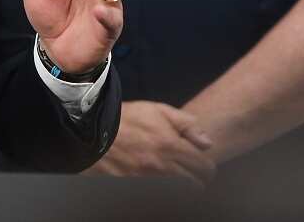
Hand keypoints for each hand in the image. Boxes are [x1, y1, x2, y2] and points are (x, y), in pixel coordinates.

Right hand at [87, 101, 214, 185]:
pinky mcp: (136, 185)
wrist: (94, 131)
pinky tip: (161, 179)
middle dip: (199, 179)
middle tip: (194, 173)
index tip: (204, 164)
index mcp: (171, 146)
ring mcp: (149, 179)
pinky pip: (160, 193)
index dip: (208, 167)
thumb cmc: (127, 118)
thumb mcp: (158, 111)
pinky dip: (165, 188)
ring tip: (177, 175)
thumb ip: (187, 124)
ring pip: (179, 191)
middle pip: (195, 184)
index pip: (205, 167)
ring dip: (182, 185)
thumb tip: (207, 143)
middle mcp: (163, 166)